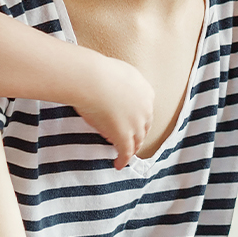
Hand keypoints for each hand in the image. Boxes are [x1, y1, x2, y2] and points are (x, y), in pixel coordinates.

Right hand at [70, 53, 156, 168]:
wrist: (92, 79)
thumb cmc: (97, 71)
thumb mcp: (117, 72)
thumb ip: (120, 83)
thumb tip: (111, 87)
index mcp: (146, 92)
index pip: (145, 110)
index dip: (139, 118)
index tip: (131, 123)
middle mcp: (145, 109)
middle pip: (144, 127)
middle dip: (137, 135)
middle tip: (128, 140)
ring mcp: (136, 123)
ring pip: (137, 141)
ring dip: (131, 148)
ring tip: (124, 154)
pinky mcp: (124, 135)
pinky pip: (126, 151)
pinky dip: (123, 159)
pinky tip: (118, 164)